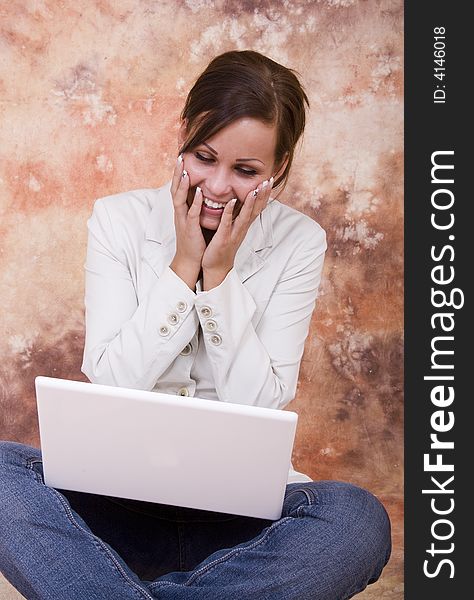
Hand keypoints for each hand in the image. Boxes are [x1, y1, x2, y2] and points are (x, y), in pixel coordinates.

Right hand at [169, 156, 205, 288]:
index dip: (178, 173)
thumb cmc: (195, 239)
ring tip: (184, 170)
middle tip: (179, 156)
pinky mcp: (190, 229)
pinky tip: (199, 192)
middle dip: (176, 173)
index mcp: (182, 210)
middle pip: (175, 188)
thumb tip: (203, 192)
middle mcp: (180, 212)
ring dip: (182, 184)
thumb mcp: (195, 219)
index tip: (182, 157)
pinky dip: (195, 202)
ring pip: (179, 199)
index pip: (178, 187)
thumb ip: (197, 206)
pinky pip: (191, 214)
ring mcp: (183, 220)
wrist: (190, 260)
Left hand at [202, 177, 273, 289]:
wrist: (216, 268)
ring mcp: (234, 234)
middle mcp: (242, 229)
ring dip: (251, 202)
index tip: (270, 180)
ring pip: (245, 216)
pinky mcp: (223, 238)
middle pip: (256, 210)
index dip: (265, 194)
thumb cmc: (223, 247)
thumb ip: (237, 216)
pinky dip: (229, 212)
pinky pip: (227, 224)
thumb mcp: (232, 229)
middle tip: (269, 180)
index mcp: (244, 226)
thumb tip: (239, 202)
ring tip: (256, 188)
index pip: (258, 207)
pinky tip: (231, 201)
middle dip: (263, 195)